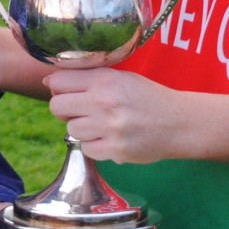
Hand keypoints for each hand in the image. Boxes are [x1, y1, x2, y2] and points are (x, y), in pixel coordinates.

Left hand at [44, 68, 173, 164]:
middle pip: (56, 107)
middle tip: (80, 111)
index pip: (58, 82)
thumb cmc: (148, 98)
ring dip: (82, 128)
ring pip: (71, 129)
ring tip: (102, 124)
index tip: (69, 92)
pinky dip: (95, 146)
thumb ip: (87, 77)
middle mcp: (104, 102)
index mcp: (105, 79)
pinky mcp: (115, 151)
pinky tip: (110, 138)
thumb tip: (48, 83)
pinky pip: (86, 149)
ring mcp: (109, 128)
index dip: (59, 88)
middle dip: (64, 110)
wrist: (179, 123)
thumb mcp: (121, 77)